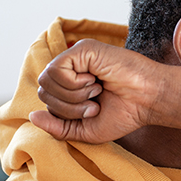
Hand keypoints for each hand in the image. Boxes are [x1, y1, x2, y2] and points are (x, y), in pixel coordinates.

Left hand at [29, 39, 180, 143]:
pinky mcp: (82, 49)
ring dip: (73, 96)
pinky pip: (57, 70)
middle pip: (44, 91)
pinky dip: (74, 84)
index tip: (94, 111)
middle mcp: (72, 68)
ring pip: (47, 81)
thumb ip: (57, 127)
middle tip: (95, 104)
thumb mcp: (84, 130)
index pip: (46, 100)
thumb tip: (32, 116)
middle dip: (68, 107)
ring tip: (96, 91)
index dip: (65, 113)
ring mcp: (76, 56)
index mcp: (71, 85)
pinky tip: (95, 81)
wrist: (149, 101)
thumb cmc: (124, 114)